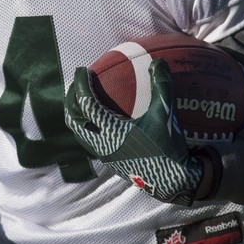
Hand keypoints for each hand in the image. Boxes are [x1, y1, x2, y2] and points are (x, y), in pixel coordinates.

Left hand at [64, 59, 204, 205]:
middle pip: (73, 119)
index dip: (80, 84)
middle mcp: (101, 143)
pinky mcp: (109, 160)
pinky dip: (86, 125)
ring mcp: (103, 154)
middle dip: (70, 99)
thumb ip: (161, 86)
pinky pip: (88, 140)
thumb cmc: (167, 148)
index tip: (82, 69)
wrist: (173, 182)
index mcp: (110, 131)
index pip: (85, 104)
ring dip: (76, 114)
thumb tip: (157, 62)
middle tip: (78, 83)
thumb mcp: (166, 114)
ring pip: (78, 132)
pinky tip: (98, 119)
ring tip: (82, 100)